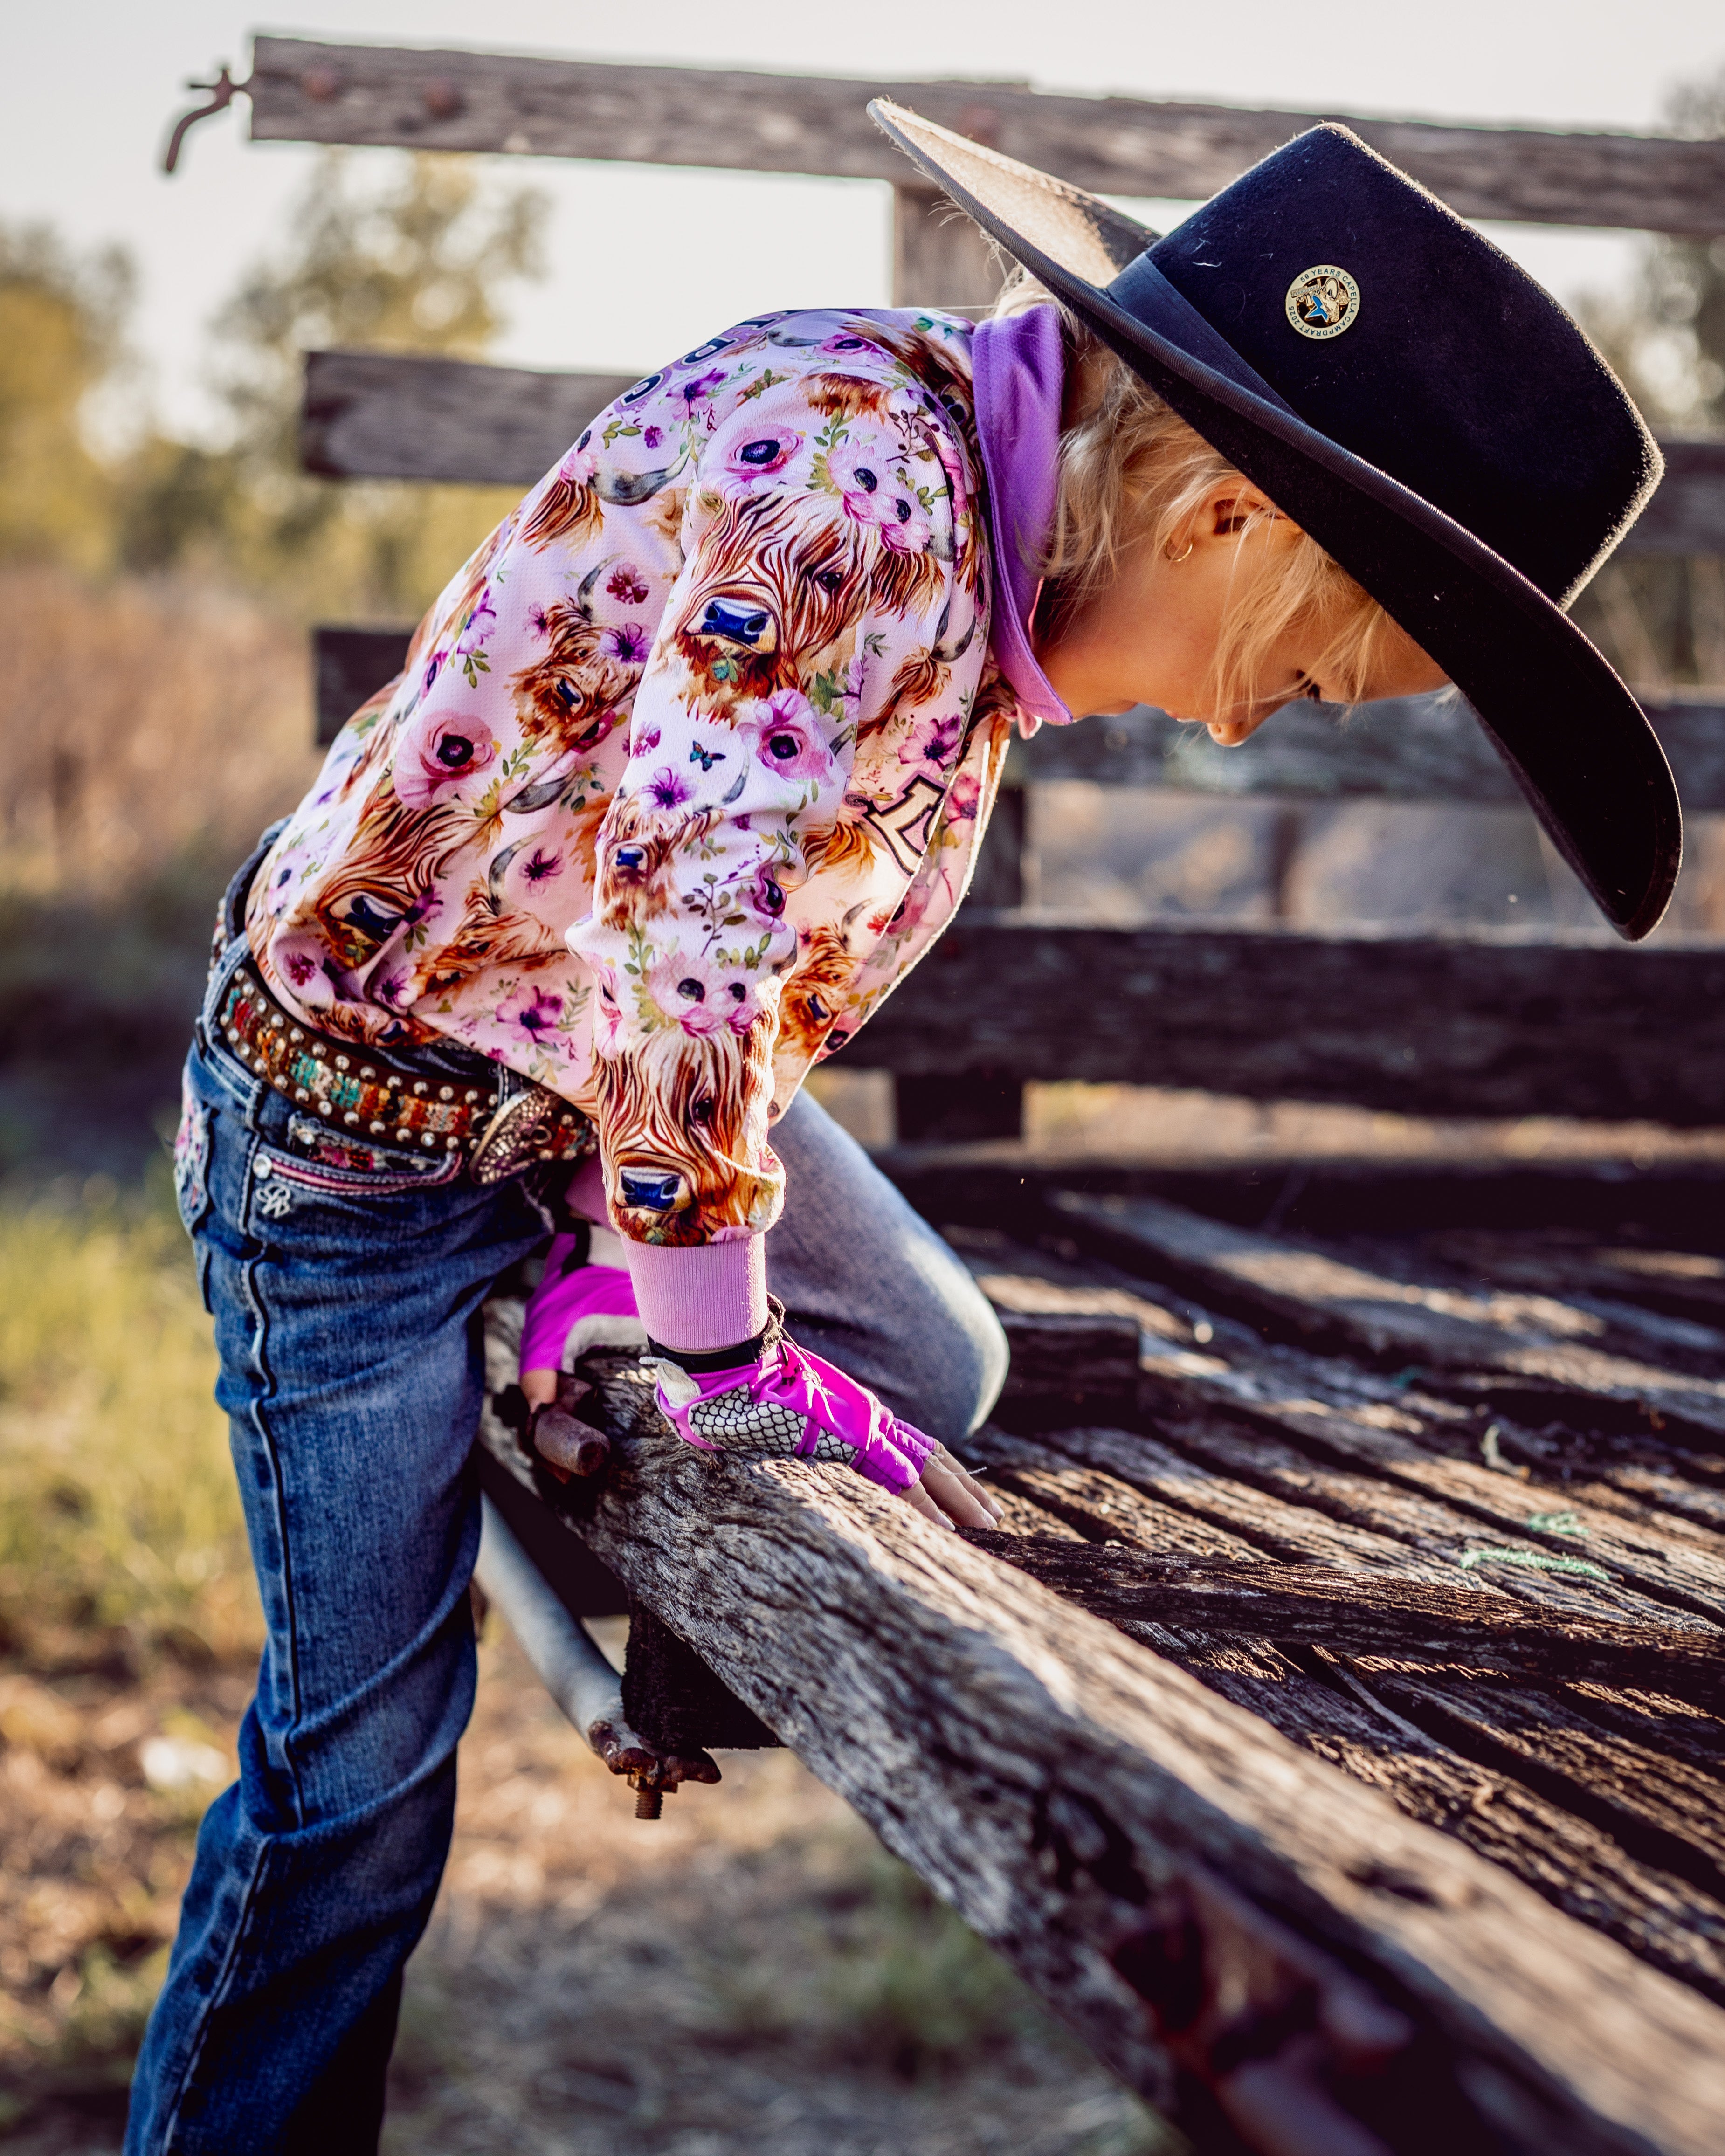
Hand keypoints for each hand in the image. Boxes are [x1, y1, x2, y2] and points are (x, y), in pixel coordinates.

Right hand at [646, 1309, 1002, 1530]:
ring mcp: (864, 1428)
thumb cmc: (754, 1390)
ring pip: (926, 1470)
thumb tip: (814, 1446)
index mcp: (860, 1414)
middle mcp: (870, 1418)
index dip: (945, 1471)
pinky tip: (948, 1530)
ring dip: (959, 1501)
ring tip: (986, 1527)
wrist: (738, 1367)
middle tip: (994, 1519)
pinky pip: (898, 1481)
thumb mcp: (798, 1413)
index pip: (916, 1445)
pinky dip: (926, 1507)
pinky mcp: (854, 1440)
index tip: (969, 1496)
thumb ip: (817, 1430)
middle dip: (965, 1491)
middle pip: (932, 1457)